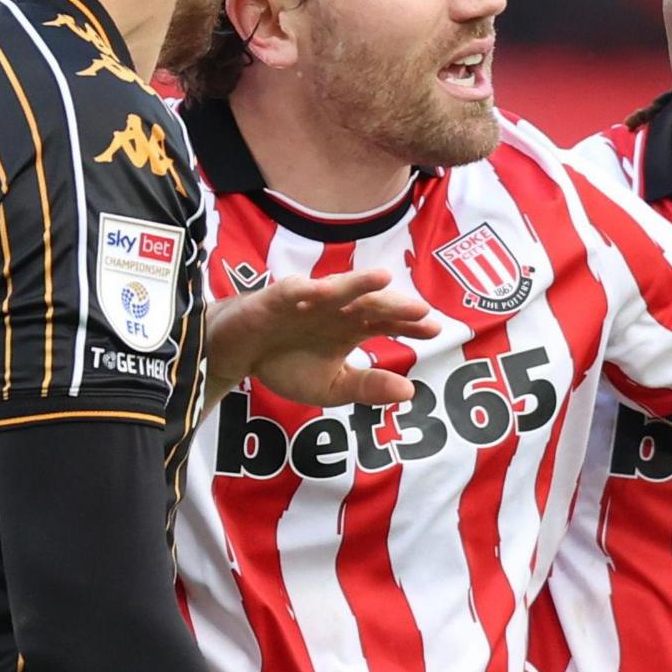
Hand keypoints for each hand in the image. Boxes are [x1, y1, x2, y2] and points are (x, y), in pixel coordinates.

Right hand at [208, 268, 441, 407]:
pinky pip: (292, 292)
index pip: (386, 323)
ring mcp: (307, 302)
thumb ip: (368, 388)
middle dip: (393, 306)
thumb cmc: (286, 365)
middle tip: (420, 310)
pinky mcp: (275, 299)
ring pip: (336, 289)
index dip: (410, 325)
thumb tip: (410, 391)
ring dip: (357, 284)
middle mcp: (334, 309)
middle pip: (368, 303)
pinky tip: (324, 292)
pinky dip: (307, 291)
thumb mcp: (332, 387)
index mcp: (350, 327)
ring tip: (381, 280)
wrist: (236, 356)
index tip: (436, 330)